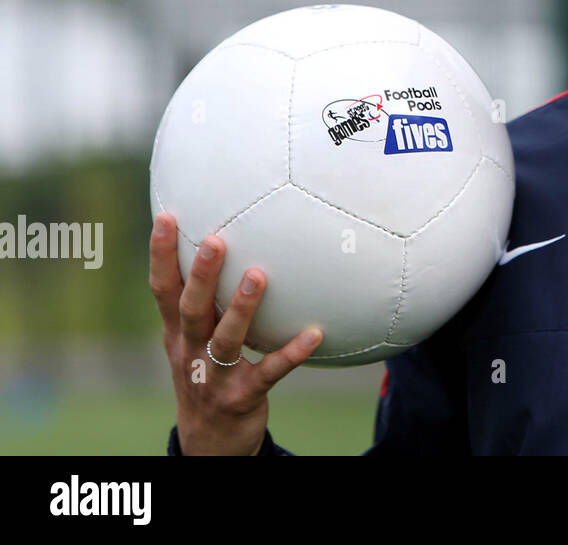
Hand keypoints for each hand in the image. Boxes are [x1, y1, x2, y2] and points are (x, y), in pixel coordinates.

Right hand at [149, 211, 321, 454]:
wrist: (209, 441)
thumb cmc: (206, 371)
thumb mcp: (192, 339)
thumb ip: (202, 299)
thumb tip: (219, 237)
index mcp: (177, 333)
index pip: (163, 289)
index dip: (161, 255)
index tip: (167, 216)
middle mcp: (190, 352)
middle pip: (191, 310)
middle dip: (201, 276)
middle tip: (215, 240)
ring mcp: (215, 377)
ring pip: (227, 340)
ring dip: (242, 308)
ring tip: (259, 275)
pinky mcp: (243, 397)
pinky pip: (270, 372)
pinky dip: (291, 353)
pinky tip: (315, 334)